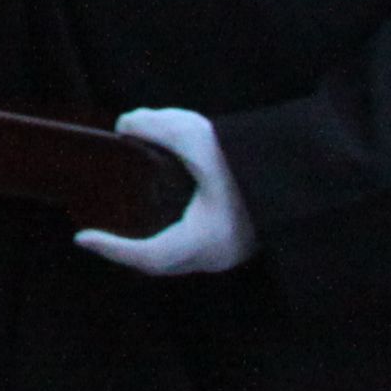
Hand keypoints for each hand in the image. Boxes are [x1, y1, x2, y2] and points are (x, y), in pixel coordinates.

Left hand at [74, 107, 249, 276]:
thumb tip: (125, 126)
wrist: (309, 171)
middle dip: (126, 251)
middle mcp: (218, 255)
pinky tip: (158, 218)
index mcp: (206, 240)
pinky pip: (194, 247)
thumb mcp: (197, 135)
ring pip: (180, 258)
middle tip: (96, 235)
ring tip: (120, 228)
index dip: (112, 250)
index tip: (82, 237)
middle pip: (162, 263)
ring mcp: (231, 251)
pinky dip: (169, 237)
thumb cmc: (252, 158)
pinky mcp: (238, 240)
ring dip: (149, 247)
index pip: (149, 257)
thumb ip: (155, 127)